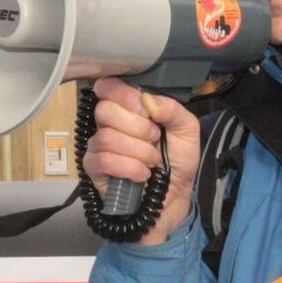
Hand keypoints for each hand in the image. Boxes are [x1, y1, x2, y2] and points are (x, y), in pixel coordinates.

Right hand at [82, 77, 200, 244]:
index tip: (143, 109)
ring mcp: (98, 145)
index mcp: (129, 107)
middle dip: (137, 127)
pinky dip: (129, 168)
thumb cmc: (178, 159)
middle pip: (105, 110)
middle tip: (155, 139)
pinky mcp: (94, 169)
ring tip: (153, 161)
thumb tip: (148, 100)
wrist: (175, 196)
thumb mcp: (187, 130)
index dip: (123, 94)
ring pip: (107, 137)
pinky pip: (104, 161)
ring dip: (138, 151)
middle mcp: (109, 123)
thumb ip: (173, 110)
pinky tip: (142, 175)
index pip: (108, 86)